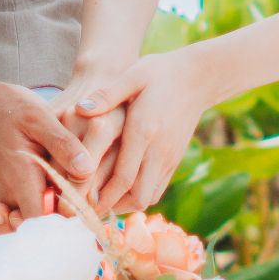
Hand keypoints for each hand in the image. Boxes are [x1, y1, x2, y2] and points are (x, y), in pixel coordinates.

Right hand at [0, 67, 88, 222]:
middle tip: (72, 202)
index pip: (42, 223)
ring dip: (41, 219)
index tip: (82, 207)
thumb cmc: (4, 107)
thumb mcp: (37, 115)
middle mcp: (7, 195)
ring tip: (58, 197)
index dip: (64, 222)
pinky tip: (43, 191)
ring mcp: (0, 196)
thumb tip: (87, 169)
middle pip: (33, 230)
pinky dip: (27, 211)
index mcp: (21, 179)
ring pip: (22, 224)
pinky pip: (13, 213)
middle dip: (55, 224)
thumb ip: (62, 143)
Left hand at [70, 49, 212, 212]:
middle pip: (138, 196)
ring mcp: (169, 158)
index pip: (124, 177)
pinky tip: (119, 190)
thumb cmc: (160, 73)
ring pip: (148, 197)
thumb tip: (81, 110)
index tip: (80, 201)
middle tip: (87, 204)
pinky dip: (138, 197)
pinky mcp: (174, 160)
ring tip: (100, 199)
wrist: (198, 78)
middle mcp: (159, 150)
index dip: (102, 196)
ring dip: (124, 204)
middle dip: (111, 206)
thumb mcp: (132, 75)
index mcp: (144, 131)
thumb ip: (107, 94)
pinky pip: (157, 189)